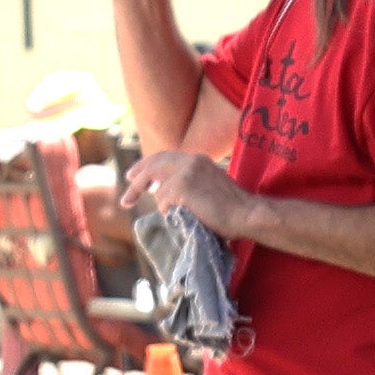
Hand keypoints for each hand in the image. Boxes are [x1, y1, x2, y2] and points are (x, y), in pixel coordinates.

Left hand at [122, 148, 254, 242]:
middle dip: (136, 183)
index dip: (145, 166)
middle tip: (126, 200)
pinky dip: (172, 214)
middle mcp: (190, 161)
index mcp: (197, 159)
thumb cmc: (234, 209)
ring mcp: (184, 173)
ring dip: (167, 208)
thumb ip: (189, 181)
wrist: (248, 214)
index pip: (163, 158)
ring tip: (189, 216)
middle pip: (152, 168)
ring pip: (159, 192)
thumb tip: (158, 188)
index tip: (132, 176)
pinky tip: (190, 216)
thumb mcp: (210, 185)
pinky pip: (163, 204)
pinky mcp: (180, 187)